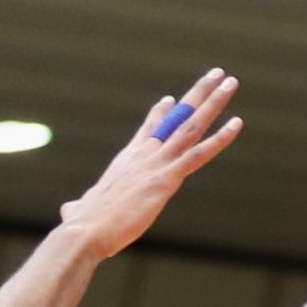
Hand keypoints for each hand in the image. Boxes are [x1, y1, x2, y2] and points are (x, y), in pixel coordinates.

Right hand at [57, 68, 242, 259]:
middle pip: (176, 117)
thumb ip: (78, 206)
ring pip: (191, 126)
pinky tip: (237, 123)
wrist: (85, 231)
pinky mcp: (167, 179)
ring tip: (231, 82)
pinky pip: (199, 154)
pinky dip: (220, 138)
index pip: (147, 131)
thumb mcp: (81, 210)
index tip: (172, 99)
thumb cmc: (82, 225)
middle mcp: (144, 155)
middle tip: (216, 75)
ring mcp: (157, 164)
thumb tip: (69, 211)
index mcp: (126, 161)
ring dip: (213, 102)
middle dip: (197, 94)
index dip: (160, 114)